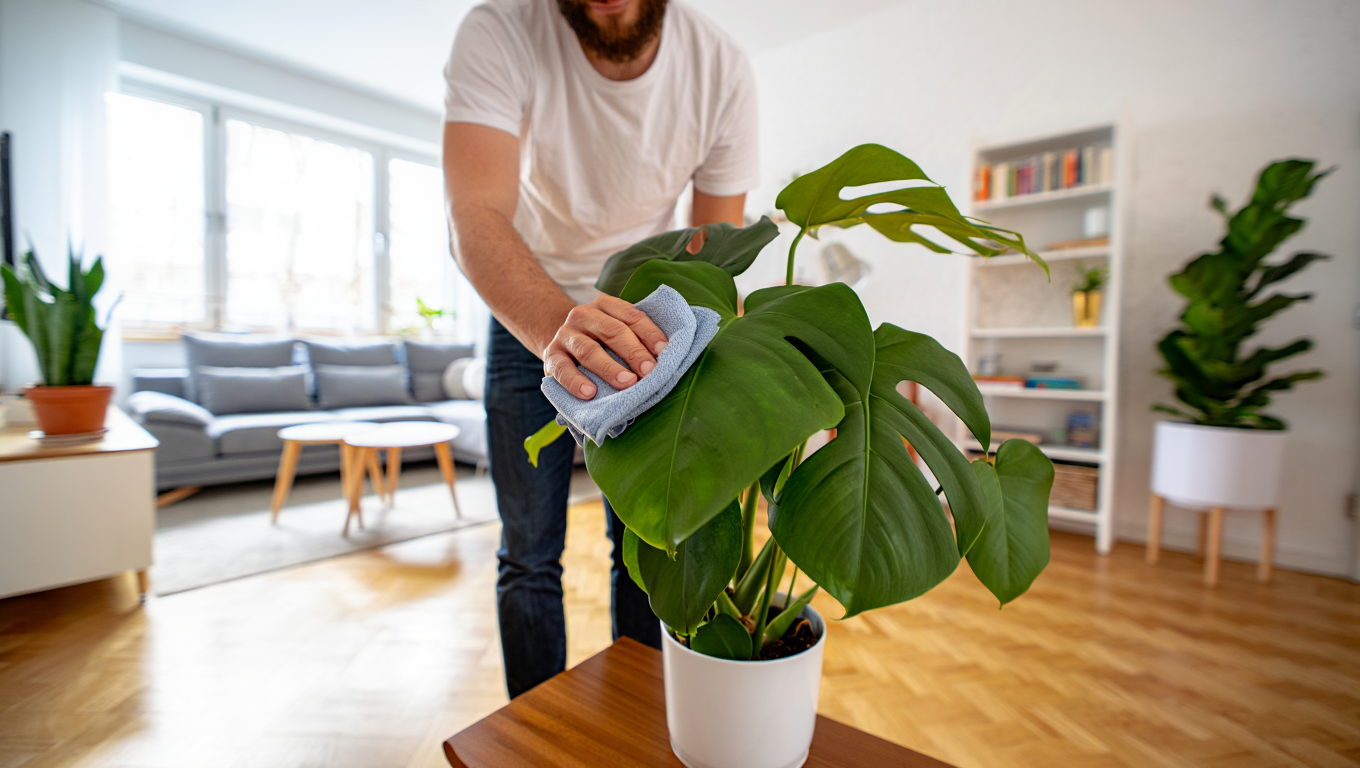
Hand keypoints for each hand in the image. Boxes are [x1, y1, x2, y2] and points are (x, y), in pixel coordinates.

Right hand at [543, 295, 668, 399]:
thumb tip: (666, 358)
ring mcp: (565, 335)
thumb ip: (636, 338)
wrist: (562, 345)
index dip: (650, 334)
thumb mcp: (616, 331)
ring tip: (627, 383)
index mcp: (605, 305)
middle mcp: (584, 315)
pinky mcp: (551, 356)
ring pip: (589, 350)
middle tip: (649, 371)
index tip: (665, 352)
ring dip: (610, 368)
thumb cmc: (600, 342)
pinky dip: (576, 382)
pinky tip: (589, 393)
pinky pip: (563, 370)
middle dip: (634, 352)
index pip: (632, 316)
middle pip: (612, 331)